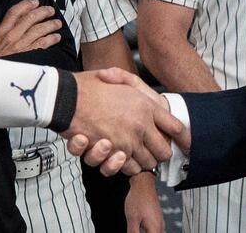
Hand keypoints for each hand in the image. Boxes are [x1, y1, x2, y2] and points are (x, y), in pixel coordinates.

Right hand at [0, 0, 62, 57]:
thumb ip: (4, 34)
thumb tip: (18, 24)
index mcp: (2, 32)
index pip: (14, 12)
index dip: (26, 4)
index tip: (35, 1)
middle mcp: (12, 36)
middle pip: (30, 18)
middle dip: (43, 12)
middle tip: (50, 10)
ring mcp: (21, 45)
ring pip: (39, 29)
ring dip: (50, 24)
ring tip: (57, 23)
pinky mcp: (29, 55)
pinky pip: (43, 43)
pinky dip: (52, 38)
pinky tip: (57, 37)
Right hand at [60, 68, 182, 175]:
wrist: (66, 98)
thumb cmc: (89, 86)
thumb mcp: (118, 77)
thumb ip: (136, 87)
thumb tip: (150, 100)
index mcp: (146, 106)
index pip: (175, 127)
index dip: (179, 136)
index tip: (178, 141)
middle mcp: (141, 125)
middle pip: (164, 151)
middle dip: (158, 153)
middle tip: (150, 149)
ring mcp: (128, 141)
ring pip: (147, 163)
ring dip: (141, 161)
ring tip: (132, 152)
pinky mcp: (113, 152)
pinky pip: (128, 169)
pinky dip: (124, 166)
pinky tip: (118, 156)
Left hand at [124, 172, 164, 232]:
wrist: (143, 184)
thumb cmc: (138, 198)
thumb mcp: (132, 219)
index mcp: (155, 229)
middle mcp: (160, 226)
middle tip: (135, 231)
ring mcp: (159, 222)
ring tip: (137, 229)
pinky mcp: (157, 218)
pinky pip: (155, 231)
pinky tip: (142, 230)